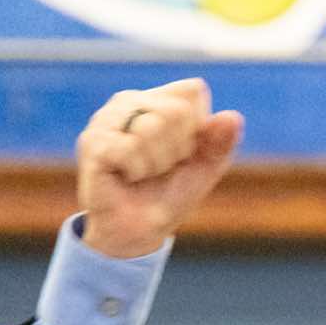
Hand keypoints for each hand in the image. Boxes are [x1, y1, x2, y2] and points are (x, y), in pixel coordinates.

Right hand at [76, 78, 243, 258]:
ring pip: (151, 127)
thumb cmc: (170, 194)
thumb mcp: (205, 167)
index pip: (193, 92)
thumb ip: (220, 142)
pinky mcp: (92, 143)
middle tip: (159, 168)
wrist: (140, 232)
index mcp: (157, 98)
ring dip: (156, 162)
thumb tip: (233, 117)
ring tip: (142, 173)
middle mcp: (128, 101)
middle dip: (177, 149)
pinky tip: (126, 177)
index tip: (183, 152)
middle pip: (176, 111)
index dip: (197, 128)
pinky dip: (136, 170)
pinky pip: (130, 148)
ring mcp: (106, 119)